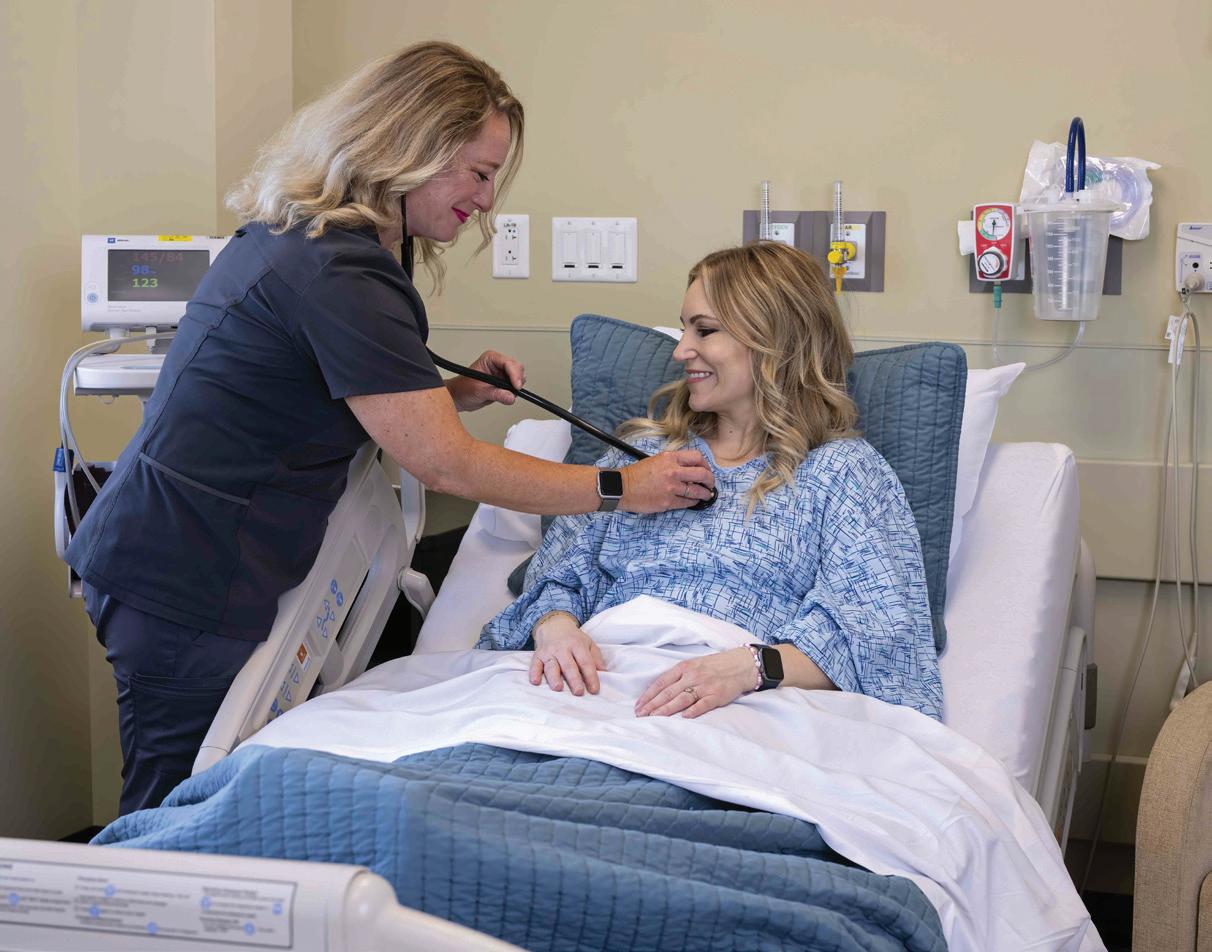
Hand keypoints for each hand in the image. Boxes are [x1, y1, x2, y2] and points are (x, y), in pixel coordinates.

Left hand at [446, 349, 525, 410]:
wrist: (459, 397)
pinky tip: (506, 396)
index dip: (515, 374)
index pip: (508, 363)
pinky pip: (515, 387)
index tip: (516, 386)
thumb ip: (496, 394)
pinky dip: (514, 393)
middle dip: (517, 380)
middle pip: (517, 368)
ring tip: (506, 394)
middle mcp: (497, 364)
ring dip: (515, 387)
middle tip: (515, 391)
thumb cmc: (463, 388)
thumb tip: (510, 396)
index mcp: (490, 359)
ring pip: (518, 378)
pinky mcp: (503, 384)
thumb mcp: (479, 391)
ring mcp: (501, 374)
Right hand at [530, 612, 606, 695]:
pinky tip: (535, 681)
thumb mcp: (588, 643)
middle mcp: (562, 648)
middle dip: (574, 679)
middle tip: (578, 692)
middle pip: (569, 665)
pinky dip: (534, 672)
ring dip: (554, 677)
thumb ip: (596, 658)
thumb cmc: (574, 638)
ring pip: (551, 666)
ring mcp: (549, 651)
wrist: (554, 625)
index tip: (595, 690)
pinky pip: (535, 664)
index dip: (591, 676)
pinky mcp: (537, 655)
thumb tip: (604, 672)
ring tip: (558, 688)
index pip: (585, 662)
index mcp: (577, 645)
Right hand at [619, 451, 715, 513]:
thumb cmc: (637, 474)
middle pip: (702, 474)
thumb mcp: (656, 460)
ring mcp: (671, 487)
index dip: (706, 465)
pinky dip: (693, 502)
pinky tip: (693, 501)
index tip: (706, 470)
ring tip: (706, 495)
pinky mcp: (667, 502)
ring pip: (697, 491)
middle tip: (711, 485)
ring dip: (705, 494)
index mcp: (670, 458)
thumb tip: (690, 469)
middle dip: (710, 481)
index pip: (697, 457)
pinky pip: (687, 502)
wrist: (622, 487)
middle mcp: (673, 471)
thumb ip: (674, 462)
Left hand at [634, 647, 752, 718]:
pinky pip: (702, 704)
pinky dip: (692, 711)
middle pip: (668, 692)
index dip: (648, 695)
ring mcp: (704, 686)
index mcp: (684, 667)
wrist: (741, 665)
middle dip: (652, 705)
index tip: (639, 705)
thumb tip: (660, 691)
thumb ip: (678, 676)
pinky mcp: (717, 695)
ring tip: (654, 718)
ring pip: (681, 699)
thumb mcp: (694, 664)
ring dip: (666, 709)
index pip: (661, 682)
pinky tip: (683, 717)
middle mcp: (692, 676)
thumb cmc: (715, 665)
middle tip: (640, 715)